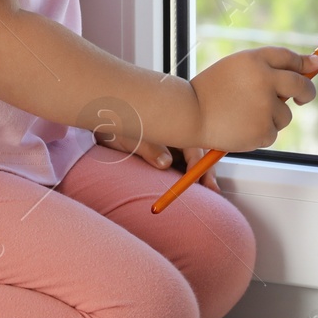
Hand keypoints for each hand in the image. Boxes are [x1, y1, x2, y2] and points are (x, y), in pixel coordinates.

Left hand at [95, 133, 220, 190]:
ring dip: (201, 176)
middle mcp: (178, 136)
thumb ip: (150, 149)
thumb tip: (166, 163)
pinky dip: (189, 176)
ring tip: (208, 193)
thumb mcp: (132, 136)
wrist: (105, 125)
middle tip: (212, 190)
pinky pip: (183, 165)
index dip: (199, 164)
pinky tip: (193, 188)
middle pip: (201, 153)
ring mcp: (175, 145)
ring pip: (195, 160)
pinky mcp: (169, 154)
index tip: (199, 180)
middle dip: (207, 172)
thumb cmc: (120, 126)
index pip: (194, 146)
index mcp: (174, 126)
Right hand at [190, 46, 317, 151]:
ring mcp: (265, 107)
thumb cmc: (212, 89)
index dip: (304, 64)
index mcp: (255, 60)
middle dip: (306, 93)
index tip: (313, 67)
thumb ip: (270, 64)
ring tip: (244, 115)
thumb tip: (312, 65)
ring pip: (285, 115)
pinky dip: (260, 133)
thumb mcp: (237, 66)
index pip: (289, 58)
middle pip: (301, 86)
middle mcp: (264, 80)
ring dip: (273, 117)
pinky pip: (273, 132)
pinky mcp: (262, 130)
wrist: (189, 114)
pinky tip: (240, 127)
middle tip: (303, 98)